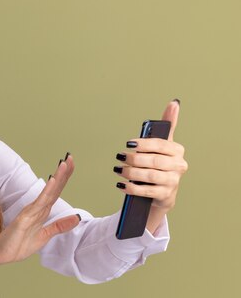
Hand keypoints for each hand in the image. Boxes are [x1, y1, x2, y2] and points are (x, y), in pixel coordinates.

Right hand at [0, 154, 80, 272]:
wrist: (0, 254)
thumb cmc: (18, 244)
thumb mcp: (45, 236)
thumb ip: (59, 226)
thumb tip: (76, 218)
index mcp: (41, 211)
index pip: (56, 192)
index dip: (64, 179)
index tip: (72, 164)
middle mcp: (36, 208)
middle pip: (54, 188)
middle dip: (63, 173)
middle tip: (71, 157)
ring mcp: (30, 211)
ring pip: (47, 193)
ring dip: (57, 178)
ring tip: (64, 164)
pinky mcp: (24, 217)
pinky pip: (38, 204)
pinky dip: (46, 192)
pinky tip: (52, 182)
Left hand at [114, 99, 188, 231]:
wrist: (160, 192)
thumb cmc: (158, 163)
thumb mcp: (162, 145)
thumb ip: (167, 126)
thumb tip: (174, 102)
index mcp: (177, 150)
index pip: (161, 145)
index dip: (144, 144)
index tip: (128, 144)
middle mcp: (179, 166)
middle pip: (155, 161)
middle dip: (135, 159)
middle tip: (120, 157)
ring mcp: (173, 181)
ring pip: (151, 175)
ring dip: (131, 172)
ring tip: (118, 170)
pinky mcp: (166, 195)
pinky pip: (148, 191)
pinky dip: (132, 187)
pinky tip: (121, 184)